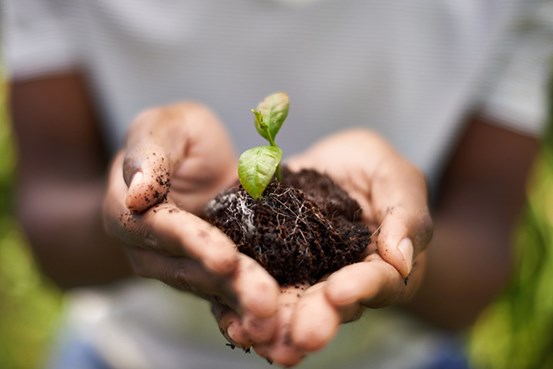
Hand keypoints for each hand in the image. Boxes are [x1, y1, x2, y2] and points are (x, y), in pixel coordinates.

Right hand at [103, 102, 279, 342]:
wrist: (190, 163)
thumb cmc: (175, 138)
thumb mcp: (164, 128)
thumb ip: (149, 152)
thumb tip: (136, 194)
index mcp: (127, 211)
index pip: (161, 229)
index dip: (194, 243)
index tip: (225, 258)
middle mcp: (146, 248)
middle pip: (188, 269)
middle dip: (228, 285)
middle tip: (264, 302)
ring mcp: (173, 267)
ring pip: (208, 288)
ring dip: (241, 303)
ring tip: (274, 319)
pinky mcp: (202, 275)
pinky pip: (221, 295)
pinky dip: (243, 310)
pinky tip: (269, 326)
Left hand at [215, 128, 431, 365]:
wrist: (329, 164)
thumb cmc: (372, 169)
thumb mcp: (395, 177)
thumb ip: (405, 215)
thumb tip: (401, 260)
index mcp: (384, 267)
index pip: (378, 282)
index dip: (360, 288)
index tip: (339, 292)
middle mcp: (344, 282)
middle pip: (332, 306)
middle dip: (315, 320)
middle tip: (301, 336)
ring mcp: (306, 278)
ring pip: (292, 307)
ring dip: (277, 325)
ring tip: (258, 335)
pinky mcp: (272, 268)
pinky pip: (258, 289)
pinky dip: (244, 305)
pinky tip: (232, 321)